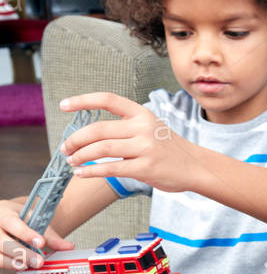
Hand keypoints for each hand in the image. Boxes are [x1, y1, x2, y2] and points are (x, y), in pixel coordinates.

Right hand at [0, 196, 73, 273]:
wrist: (4, 216)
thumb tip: (68, 247)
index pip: (12, 223)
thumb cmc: (18, 220)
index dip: (26, 234)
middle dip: (22, 253)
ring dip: (12, 264)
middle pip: (3, 243)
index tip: (40, 242)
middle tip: (38, 262)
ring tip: (27, 267)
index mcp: (4, 215)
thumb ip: (49, 236)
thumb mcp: (34, 222)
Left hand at [59, 92, 201, 194]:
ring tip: (71, 161)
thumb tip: (90, 134)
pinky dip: (91, 171)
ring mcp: (145, 148)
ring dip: (80, 156)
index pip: (108, 100)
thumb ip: (126, 127)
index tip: (64, 105)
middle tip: (65, 148)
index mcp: (142, 113)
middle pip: (99, 129)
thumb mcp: (151, 127)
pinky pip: (111, 168)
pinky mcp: (145, 168)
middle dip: (76, 139)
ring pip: (102, 149)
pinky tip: (81, 173)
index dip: (83, 100)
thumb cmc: (169, 148)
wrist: (196, 166)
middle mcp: (143, 127)